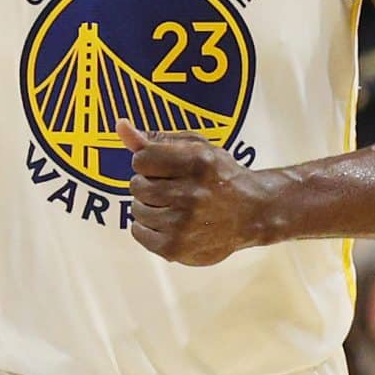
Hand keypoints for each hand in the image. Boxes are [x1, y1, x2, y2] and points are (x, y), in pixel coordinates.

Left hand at [118, 124, 267, 264]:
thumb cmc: (219, 175)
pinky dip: (145, 227)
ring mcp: (184, 224)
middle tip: (171, 188)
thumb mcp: (196, 148)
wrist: (254, 213)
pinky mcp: (176, 247)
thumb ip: (156, 139)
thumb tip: (120, 126)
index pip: (141, 159)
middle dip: (148, 184)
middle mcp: (192, 194)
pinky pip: (138, 232)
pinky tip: (165, 222)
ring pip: (136, 209)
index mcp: (197, 162)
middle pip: (137, 185)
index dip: (148, 162)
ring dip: (147, 206)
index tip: (163, 167)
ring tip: (172, 205)